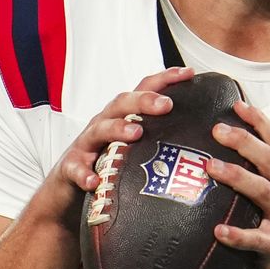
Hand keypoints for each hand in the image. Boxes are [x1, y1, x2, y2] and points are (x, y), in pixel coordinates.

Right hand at [42, 66, 193, 223]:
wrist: (66, 195)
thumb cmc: (107, 169)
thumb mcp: (134, 152)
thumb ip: (160, 144)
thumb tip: (203, 146)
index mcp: (122, 118)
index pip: (143, 90)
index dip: (164, 79)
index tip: (189, 73)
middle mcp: (103, 125)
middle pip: (121, 104)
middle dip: (143, 101)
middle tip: (167, 105)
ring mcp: (85, 146)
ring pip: (99, 130)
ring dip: (117, 129)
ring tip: (135, 133)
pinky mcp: (70, 169)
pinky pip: (75, 169)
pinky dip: (84, 174)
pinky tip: (94, 181)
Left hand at [206, 101, 269, 268]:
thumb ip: (264, 177)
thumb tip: (229, 153)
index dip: (259, 121)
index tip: (237, 104)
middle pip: (269, 160)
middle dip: (244, 142)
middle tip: (217, 130)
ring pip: (263, 192)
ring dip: (237, 178)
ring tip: (212, 168)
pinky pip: (256, 240)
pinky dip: (237, 235)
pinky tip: (218, 230)